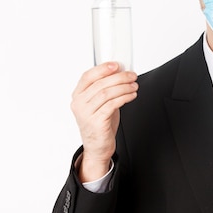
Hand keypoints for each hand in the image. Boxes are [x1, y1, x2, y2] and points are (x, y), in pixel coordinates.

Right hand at [70, 62, 137, 181]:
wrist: (97, 147)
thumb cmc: (100, 123)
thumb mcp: (100, 103)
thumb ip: (105, 88)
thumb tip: (120, 72)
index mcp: (78, 95)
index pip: (87, 76)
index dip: (102, 68)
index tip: (116, 65)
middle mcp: (79, 104)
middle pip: (100, 84)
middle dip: (119, 77)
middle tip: (132, 76)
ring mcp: (86, 113)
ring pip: (107, 93)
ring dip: (124, 87)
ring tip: (134, 85)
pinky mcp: (96, 122)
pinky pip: (112, 104)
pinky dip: (124, 97)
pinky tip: (131, 95)